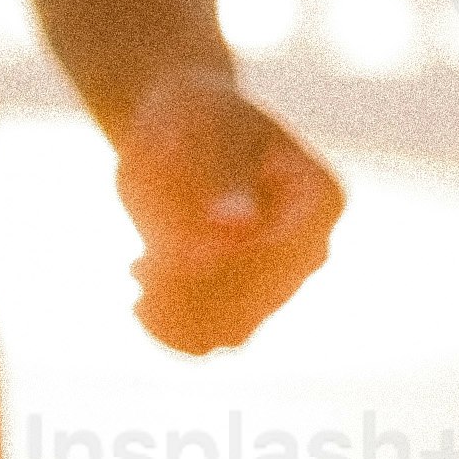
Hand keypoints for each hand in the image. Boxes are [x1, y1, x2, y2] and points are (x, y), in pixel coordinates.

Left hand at [118, 70, 341, 353]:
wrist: (178, 131)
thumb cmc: (195, 118)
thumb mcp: (205, 130)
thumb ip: (223, 179)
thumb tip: (237, 228)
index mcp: (318, 199)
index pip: (277, 252)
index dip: (222, 263)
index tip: (166, 258)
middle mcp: (309, 249)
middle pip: (255, 298)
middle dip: (192, 291)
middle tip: (143, 267)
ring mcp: (277, 281)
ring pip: (230, 329)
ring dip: (177, 313)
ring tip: (141, 271)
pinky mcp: (240, 301)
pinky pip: (208, 340)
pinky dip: (169, 329)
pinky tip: (140, 297)